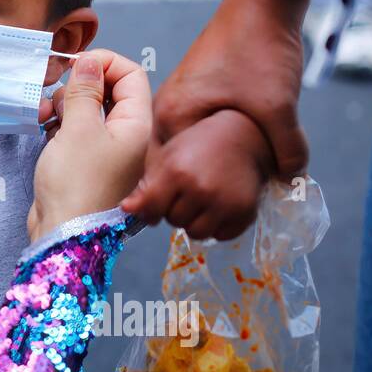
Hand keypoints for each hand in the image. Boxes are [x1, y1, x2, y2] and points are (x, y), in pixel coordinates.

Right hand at [28, 50, 151, 242]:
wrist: (63, 233)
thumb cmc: (76, 184)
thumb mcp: (79, 129)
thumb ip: (85, 91)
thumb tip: (89, 62)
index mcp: (136, 125)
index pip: (132, 75)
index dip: (105, 63)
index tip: (77, 65)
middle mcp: (126, 135)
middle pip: (108, 90)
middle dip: (80, 85)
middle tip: (59, 91)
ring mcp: (105, 149)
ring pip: (88, 109)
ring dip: (64, 104)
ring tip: (45, 113)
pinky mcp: (84, 160)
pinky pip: (75, 129)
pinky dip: (59, 123)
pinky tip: (43, 127)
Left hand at [124, 109, 271, 239]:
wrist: (242, 135)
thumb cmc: (197, 145)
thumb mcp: (167, 157)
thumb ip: (146, 186)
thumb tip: (126, 210)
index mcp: (176, 173)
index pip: (151, 209)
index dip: (149, 210)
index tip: (155, 205)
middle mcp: (200, 189)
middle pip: (173, 221)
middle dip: (175, 210)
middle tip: (186, 192)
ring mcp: (225, 202)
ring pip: (195, 233)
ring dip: (194, 222)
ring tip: (200, 200)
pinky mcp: (245, 212)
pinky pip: (220, 236)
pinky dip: (217, 226)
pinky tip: (218, 205)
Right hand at [134, 0, 306, 236]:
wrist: (262, 3)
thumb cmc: (260, 51)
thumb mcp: (278, 106)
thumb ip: (286, 150)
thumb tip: (289, 183)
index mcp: (172, 117)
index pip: (153, 176)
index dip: (165, 204)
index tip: (183, 223)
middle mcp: (165, 112)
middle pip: (160, 169)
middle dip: (177, 195)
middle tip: (206, 217)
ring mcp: (177, 102)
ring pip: (175, 153)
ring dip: (190, 175)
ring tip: (216, 198)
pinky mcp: (193, 96)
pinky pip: (188, 137)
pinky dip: (200, 155)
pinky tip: (224, 166)